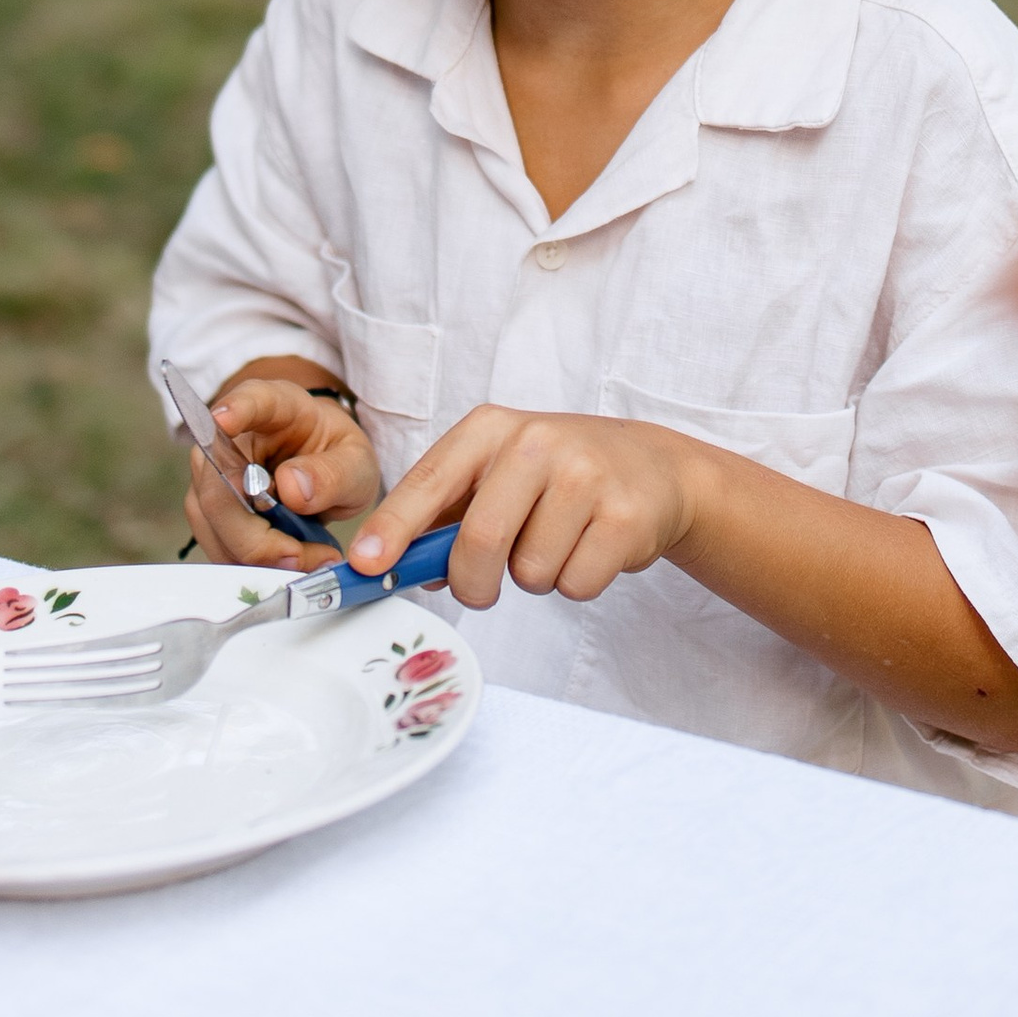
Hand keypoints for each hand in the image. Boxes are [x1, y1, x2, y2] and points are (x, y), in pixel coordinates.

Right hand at [181, 369, 380, 568]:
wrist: (321, 470)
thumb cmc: (336, 459)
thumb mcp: (355, 464)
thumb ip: (333, 474)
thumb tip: (293, 489)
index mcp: (277, 407)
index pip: (251, 400)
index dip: (236, 409)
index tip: (223, 419)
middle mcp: (230, 437)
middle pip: (221, 489)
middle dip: (259, 537)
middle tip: (303, 555)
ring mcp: (211, 475)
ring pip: (216, 526)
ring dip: (262, 556)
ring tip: (311, 557)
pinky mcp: (208, 512)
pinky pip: (221, 548)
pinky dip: (256, 564)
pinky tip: (291, 561)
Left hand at [344, 404, 705, 604]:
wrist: (652, 466)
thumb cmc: (557, 476)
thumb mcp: (498, 473)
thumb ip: (447, 516)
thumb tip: (400, 568)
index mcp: (491, 429)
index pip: (428, 482)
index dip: (393, 528)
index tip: (365, 565)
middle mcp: (537, 442)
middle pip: (479, 542)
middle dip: (473, 583)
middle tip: (483, 587)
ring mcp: (585, 476)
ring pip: (530, 572)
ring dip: (535, 578)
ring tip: (557, 542)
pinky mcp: (625, 515)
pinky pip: (576, 584)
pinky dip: (576, 582)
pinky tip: (590, 547)